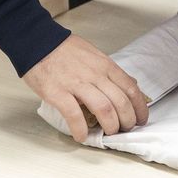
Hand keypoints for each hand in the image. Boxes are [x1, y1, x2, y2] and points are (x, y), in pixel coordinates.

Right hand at [22, 35, 148, 142]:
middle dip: (127, 121)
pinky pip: (74, 115)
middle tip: (124, 129)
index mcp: (105, 65)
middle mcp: (94, 74)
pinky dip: (80, 129)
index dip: (139, 108)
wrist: (36, 41)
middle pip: (120, 102)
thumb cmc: (64, 49)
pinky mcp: (58, 92)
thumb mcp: (94, 54)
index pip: (131, 89)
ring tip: (107, 134)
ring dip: (109, 127)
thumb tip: (128, 84)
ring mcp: (76, 84)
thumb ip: (109, 70)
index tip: (140, 120)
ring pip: (104, 109)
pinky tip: (81, 136)